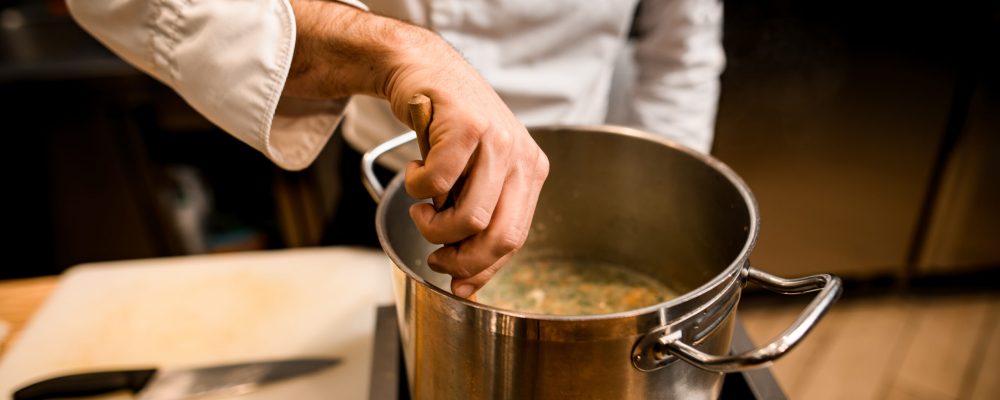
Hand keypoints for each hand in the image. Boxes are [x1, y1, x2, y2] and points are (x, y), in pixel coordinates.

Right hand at [386, 45, 548, 298]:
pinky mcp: (465, 127)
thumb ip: (479, 217)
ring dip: (433, 225)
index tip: (457, 284)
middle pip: (499, 236)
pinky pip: (437, 185)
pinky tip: (416, 170)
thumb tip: (465, 282)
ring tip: (422, 208)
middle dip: (460, 260)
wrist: (424, 71)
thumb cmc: (447, 128)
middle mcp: (521, 156)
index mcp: (531, 171)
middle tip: (434, 257)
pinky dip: (417, 188)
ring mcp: (496, 140)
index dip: (483, 268)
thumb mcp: (475, 173)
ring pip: (469, 217)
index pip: (515, 238)